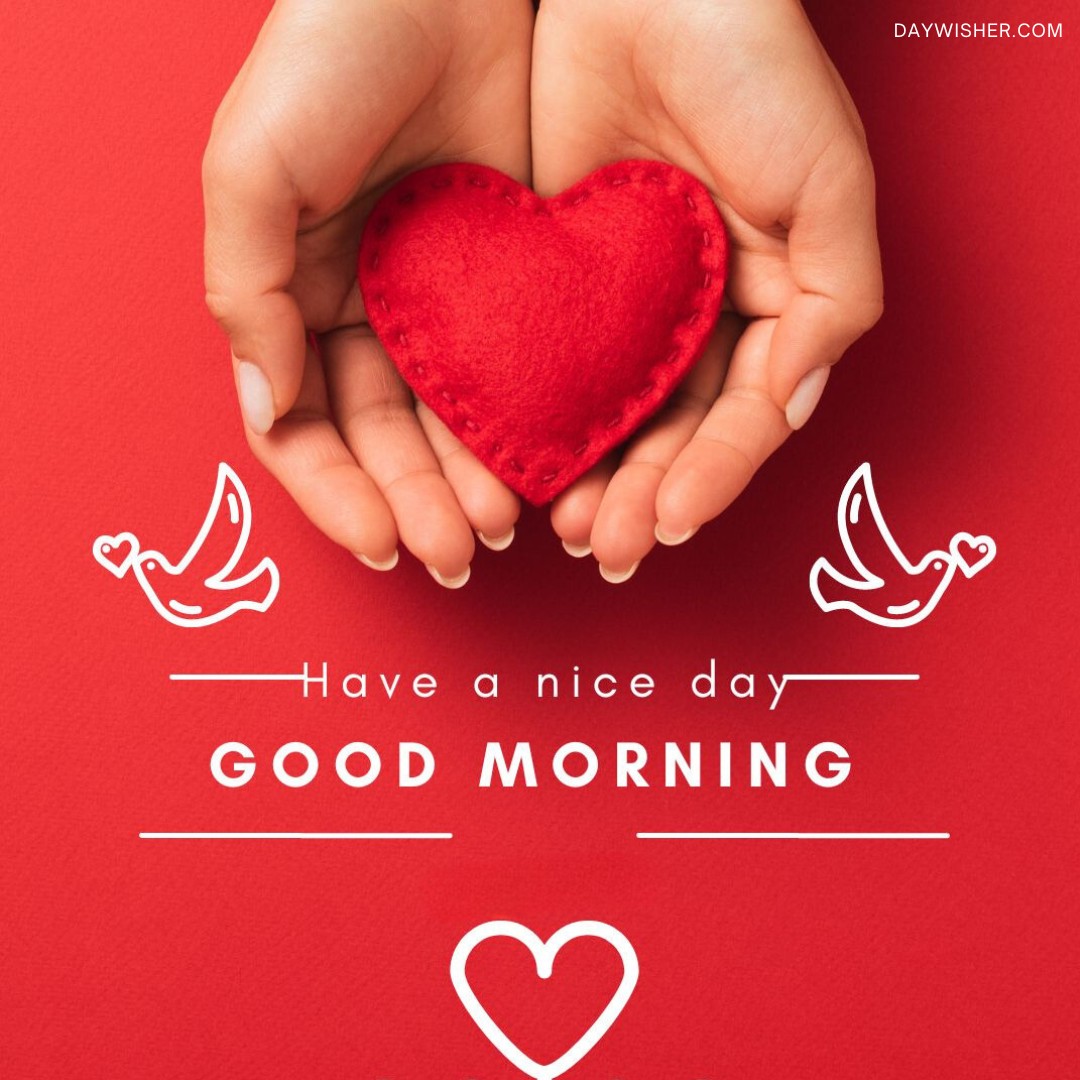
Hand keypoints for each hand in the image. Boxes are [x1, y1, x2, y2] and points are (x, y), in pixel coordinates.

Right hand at [203, 0, 532, 585]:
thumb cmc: (328, 52)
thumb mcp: (251, 168)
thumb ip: (245, 292)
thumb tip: (266, 405)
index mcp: (294, 300)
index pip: (305, 429)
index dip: (337, 496)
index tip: (382, 544)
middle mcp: (366, 314)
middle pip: (385, 442)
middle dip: (416, 505)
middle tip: (460, 554)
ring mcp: (441, 303)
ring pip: (452, 421)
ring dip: (472, 481)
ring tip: (507, 525)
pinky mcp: (512, 278)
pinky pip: (516, 369)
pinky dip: (523, 422)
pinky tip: (548, 461)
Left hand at [532, 0, 882, 580]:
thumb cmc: (757, 71)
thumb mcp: (830, 190)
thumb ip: (830, 307)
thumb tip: (792, 406)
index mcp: (765, 311)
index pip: (739, 420)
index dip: (710, 477)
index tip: (673, 522)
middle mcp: (693, 320)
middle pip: (669, 434)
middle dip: (642, 496)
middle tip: (607, 547)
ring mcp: (623, 306)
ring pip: (606, 414)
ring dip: (589, 476)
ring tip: (564, 525)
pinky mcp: (555, 277)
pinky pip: (544, 361)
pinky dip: (536, 415)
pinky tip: (516, 456)